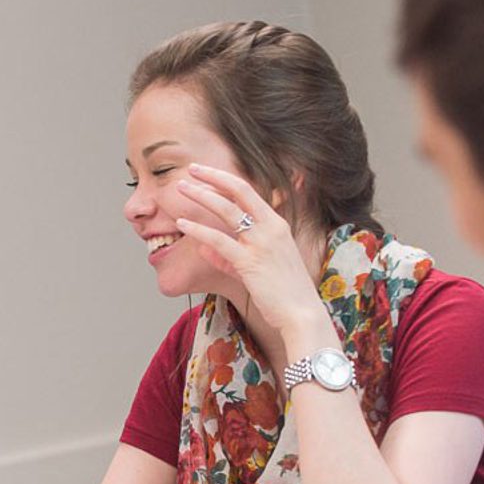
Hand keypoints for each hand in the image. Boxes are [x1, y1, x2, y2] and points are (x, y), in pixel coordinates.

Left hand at [174, 164, 327, 334]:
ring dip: (201, 195)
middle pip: (239, 191)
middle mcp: (271, 228)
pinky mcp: (249, 262)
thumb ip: (231, 258)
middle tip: (191, 168)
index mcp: (278, 224)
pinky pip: (218, 240)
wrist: (302, 314)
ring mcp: (261, 243)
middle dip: (213, 176)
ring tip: (181, 188)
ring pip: (226, 210)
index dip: (226, 179)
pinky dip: (198, 229)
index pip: (250, 192)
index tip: (206, 173)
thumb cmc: (284, 294)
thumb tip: (205, 249)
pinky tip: (183, 223)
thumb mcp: (259, 269)